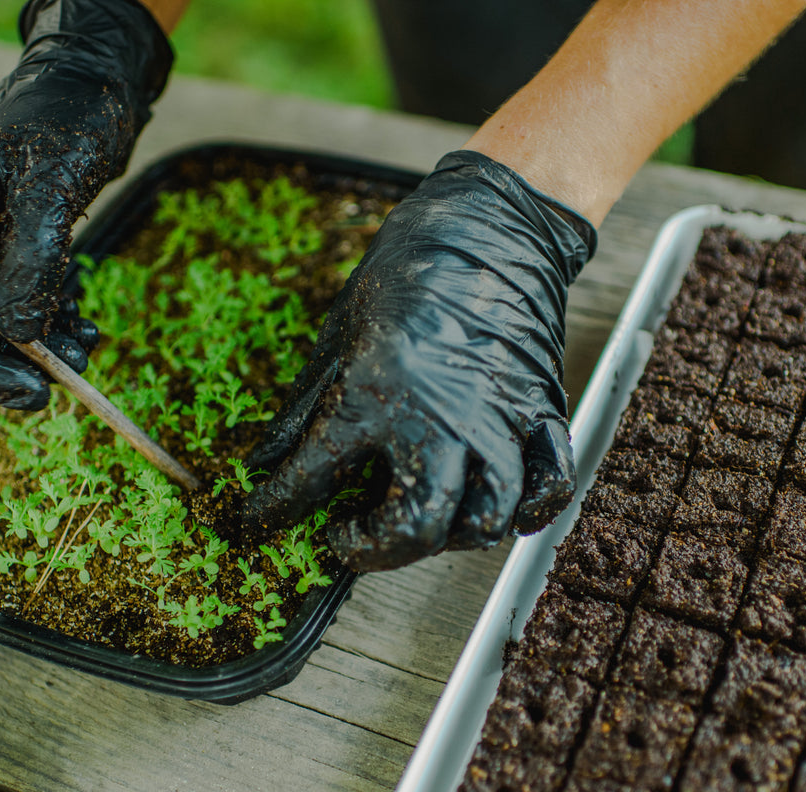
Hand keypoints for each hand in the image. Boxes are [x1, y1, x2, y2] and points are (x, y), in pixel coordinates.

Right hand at [0, 0, 171, 408]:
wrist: (92, 88)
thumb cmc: (66, 120)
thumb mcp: (52, 186)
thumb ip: (33, 258)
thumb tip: (20, 333)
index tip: (27, 390)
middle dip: (4, 364)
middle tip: (57, 390)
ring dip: (37, 350)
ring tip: (87, 351)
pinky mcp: (7, 254)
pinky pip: (18, 308)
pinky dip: (51, 326)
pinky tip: (86, 330)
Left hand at [243, 151, 596, 571]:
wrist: (489, 227)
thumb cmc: (409, 273)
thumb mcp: (335, 337)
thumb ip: (301, 411)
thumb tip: (261, 464)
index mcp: (372, 395)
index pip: (307, 483)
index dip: (270, 513)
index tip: (258, 523)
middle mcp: (437, 420)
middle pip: (412, 529)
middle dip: (370, 550)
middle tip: (348, 536)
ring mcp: (495, 422)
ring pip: (481, 522)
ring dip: (443, 537)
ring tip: (418, 519)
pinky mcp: (539, 414)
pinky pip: (546, 490)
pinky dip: (525, 513)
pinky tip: (495, 509)